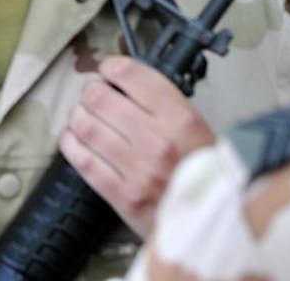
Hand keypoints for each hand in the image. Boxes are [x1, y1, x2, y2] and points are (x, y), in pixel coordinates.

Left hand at [58, 55, 214, 237]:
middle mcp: (159, 141)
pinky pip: (83, 160)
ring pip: (86, 126)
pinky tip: (73, 139)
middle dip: (90, 92)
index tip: (108, 70)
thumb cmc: (207, 175)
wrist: (218, 223)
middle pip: (100, 99)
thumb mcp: (198, 129)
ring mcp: (139, 170)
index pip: (133, 76)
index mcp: (182, 120)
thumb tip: (125, 83)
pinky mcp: (123, 196)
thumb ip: (164, 105)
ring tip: (82, 116)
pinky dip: (71, 144)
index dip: (112, 67)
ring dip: (77, 116)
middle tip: (93, 95)